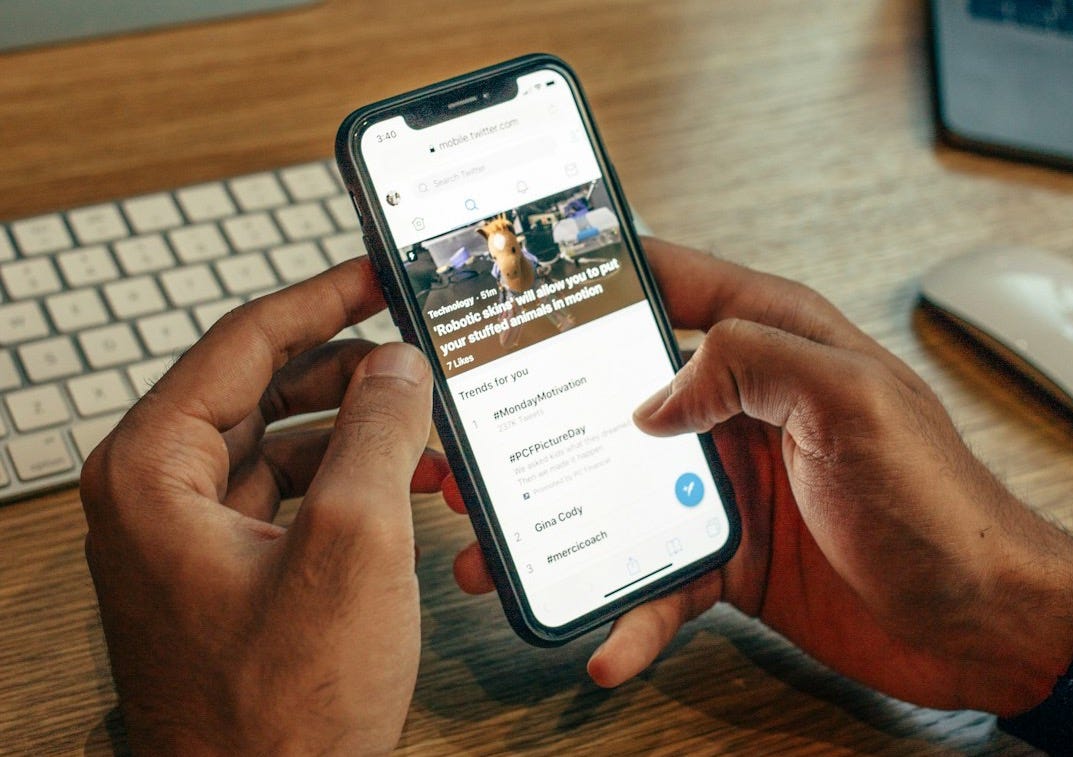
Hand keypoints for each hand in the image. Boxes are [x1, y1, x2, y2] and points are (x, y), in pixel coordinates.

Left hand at [81, 258, 446, 754]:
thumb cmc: (283, 709)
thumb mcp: (354, 546)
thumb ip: (378, 431)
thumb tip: (398, 364)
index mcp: (155, 470)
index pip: (243, 342)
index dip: (322, 298)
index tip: (376, 273)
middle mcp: (160, 492)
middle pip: (264, 387)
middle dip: (350, 369)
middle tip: (417, 352)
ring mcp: (192, 531)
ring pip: (283, 438)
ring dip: (358, 427)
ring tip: (427, 425)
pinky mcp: (229, 565)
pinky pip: (292, 490)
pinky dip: (349, 476)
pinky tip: (405, 481)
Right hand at [448, 238, 1072, 715]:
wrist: (978, 624)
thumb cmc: (939, 505)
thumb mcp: (853, 404)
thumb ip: (754, 363)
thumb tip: (657, 393)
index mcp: (772, 346)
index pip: (671, 285)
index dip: (599, 279)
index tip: (526, 289)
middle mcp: (739, 409)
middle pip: (617, 398)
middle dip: (539, 421)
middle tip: (473, 443)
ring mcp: (727, 485)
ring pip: (617, 492)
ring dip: (556, 523)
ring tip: (498, 549)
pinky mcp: (728, 555)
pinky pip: (659, 578)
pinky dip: (628, 611)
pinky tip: (608, 638)